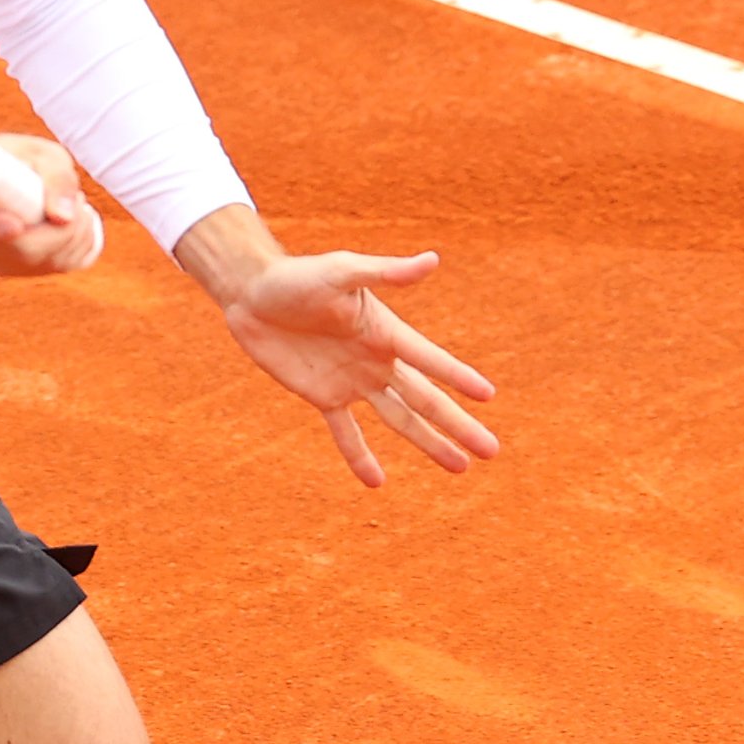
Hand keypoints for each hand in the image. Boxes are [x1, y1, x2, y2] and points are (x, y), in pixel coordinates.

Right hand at [0, 132, 105, 277]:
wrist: (4, 177)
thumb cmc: (21, 160)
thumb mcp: (39, 153)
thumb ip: (54, 177)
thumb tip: (64, 217)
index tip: (14, 225)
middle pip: (27, 250)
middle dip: (66, 226)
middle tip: (77, 195)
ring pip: (53, 260)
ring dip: (78, 228)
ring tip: (71, 201)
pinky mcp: (24, 272)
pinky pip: (68, 264)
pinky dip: (82, 241)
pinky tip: (71, 222)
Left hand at [172, 206, 498, 485]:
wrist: (253, 293)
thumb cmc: (298, 276)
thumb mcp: (342, 272)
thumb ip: (386, 272)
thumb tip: (432, 260)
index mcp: (387, 332)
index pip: (432, 361)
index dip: (460, 378)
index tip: (489, 397)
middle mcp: (377, 361)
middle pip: (426, 401)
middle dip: (458, 425)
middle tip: (490, 451)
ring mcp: (353, 382)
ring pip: (399, 421)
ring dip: (429, 443)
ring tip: (459, 467)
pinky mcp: (324, 396)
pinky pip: (346, 432)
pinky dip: (359, 457)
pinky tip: (376, 482)